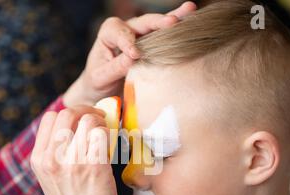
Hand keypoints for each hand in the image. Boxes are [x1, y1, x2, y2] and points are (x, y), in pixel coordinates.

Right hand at [31, 107, 118, 194]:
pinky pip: (102, 134)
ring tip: (105, 134)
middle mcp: (52, 157)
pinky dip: (109, 134)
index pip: (50, 118)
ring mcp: (72, 161)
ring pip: (87, 120)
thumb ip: (56, 152)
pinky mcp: (94, 166)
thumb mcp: (51, 177)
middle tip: (98, 119)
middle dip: (86, 111)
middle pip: (67, 113)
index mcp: (39, 159)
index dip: (69, 114)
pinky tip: (111, 145)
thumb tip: (77, 128)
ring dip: (100, 123)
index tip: (82, 120)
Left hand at [63, 1, 196, 107]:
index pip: (120, 33)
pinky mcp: (152, 44)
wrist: (102, 89)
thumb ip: (115, 67)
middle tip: (172, 22)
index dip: (128, 42)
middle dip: (158, 22)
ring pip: (157, 25)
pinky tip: (191, 18)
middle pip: (143, 23)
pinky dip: (178, 27)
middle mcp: (126, 29)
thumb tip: (133, 57)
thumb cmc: (99, 82)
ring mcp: (141, 35)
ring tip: (189, 9)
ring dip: (174, 18)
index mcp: (109, 33)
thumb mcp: (101, 77)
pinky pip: (165, 35)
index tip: (134, 55)